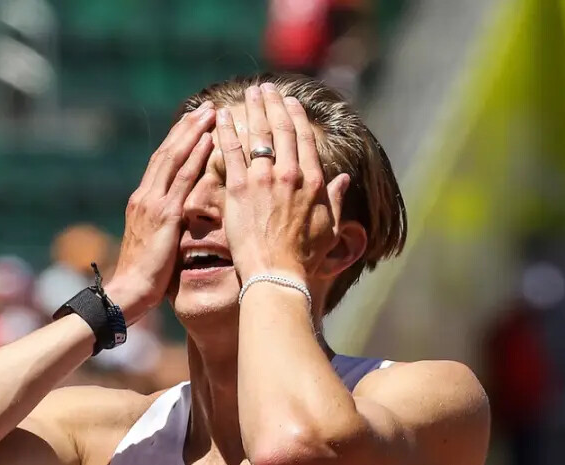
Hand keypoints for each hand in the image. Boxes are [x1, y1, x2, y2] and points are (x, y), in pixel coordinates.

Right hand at [109, 104, 215, 319]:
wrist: (129, 291)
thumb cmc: (144, 275)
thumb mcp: (155, 242)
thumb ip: (166, 223)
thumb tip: (181, 215)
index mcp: (141, 200)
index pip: (161, 162)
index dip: (178, 140)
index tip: (194, 123)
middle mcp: (144, 195)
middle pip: (168, 152)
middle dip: (187, 128)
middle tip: (207, 108)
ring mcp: (152, 203)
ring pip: (174, 158)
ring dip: (194, 133)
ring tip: (211, 114)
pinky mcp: (164, 215)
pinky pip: (182, 179)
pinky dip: (196, 157)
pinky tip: (210, 141)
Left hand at [215, 83, 349, 288]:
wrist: (277, 275)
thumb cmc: (305, 258)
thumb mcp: (331, 228)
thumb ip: (337, 199)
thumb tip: (345, 179)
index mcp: (313, 182)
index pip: (305, 139)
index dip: (297, 117)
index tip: (291, 102)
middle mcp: (289, 175)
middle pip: (281, 130)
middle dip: (273, 105)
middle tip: (266, 88)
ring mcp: (263, 180)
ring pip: (257, 135)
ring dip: (252, 110)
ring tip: (249, 94)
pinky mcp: (239, 190)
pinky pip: (231, 153)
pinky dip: (225, 132)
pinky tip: (219, 117)